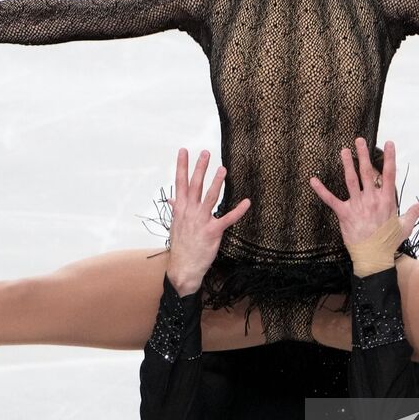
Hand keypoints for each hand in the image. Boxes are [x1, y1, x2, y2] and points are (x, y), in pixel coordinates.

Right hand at [165, 148, 250, 295]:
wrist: (183, 268)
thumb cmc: (181, 246)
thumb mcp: (175, 225)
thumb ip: (176, 210)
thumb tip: (172, 199)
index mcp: (181, 209)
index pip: (180, 183)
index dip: (181, 166)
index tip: (183, 151)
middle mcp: (189, 212)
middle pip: (195, 186)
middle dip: (200, 168)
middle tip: (205, 153)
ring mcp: (201, 221)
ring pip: (210, 198)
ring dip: (216, 183)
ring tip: (222, 169)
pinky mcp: (213, 231)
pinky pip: (227, 219)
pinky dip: (238, 210)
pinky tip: (246, 202)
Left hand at [308, 137, 418, 272]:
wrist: (373, 257)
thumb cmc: (389, 242)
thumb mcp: (406, 225)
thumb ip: (415, 210)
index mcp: (387, 200)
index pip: (389, 174)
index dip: (390, 158)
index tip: (389, 143)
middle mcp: (372, 200)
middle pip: (367, 172)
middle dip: (363, 155)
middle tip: (359, 140)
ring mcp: (357, 206)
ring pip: (351, 180)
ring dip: (347, 164)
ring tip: (344, 151)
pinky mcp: (344, 214)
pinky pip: (331, 200)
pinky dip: (321, 190)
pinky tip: (313, 180)